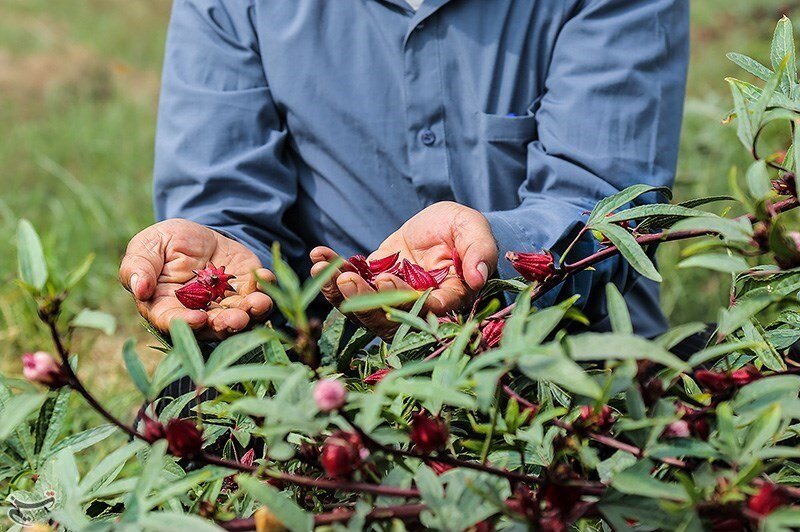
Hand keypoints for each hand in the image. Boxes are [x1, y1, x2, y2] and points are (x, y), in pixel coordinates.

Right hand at [120, 219, 274, 338]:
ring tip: (259, 303)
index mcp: (167, 308)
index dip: (186, 324)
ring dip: (252, 313)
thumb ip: (138, 266)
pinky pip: (259, 295)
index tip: (198, 319)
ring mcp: (226, 305)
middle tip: (237, 319)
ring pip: (241, 317)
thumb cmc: (164, 244)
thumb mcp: (147, 246)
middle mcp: (199, 313)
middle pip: (213, 327)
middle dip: (226, 324)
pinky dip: (265, 289)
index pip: (174, 322)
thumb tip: (139, 288)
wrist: (197, 233)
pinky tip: (265, 277)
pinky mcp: (247, 291)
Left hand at [310, 201, 497, 338]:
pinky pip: (350, 286)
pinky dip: (331, 274)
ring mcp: (391, 298)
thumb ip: (479, 251)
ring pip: (364, 308)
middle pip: (388, 318)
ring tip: (322, 269)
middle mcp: (417, 308)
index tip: (389, 280)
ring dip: (339, 292)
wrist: (443, 226)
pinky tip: (317, 256)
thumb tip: (478, 276)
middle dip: (364, 301)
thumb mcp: (473, 230)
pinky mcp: (372, 284)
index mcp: (448, 300)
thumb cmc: (463, 229)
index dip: (407, 301)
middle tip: (345, 279)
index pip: (428, 311)